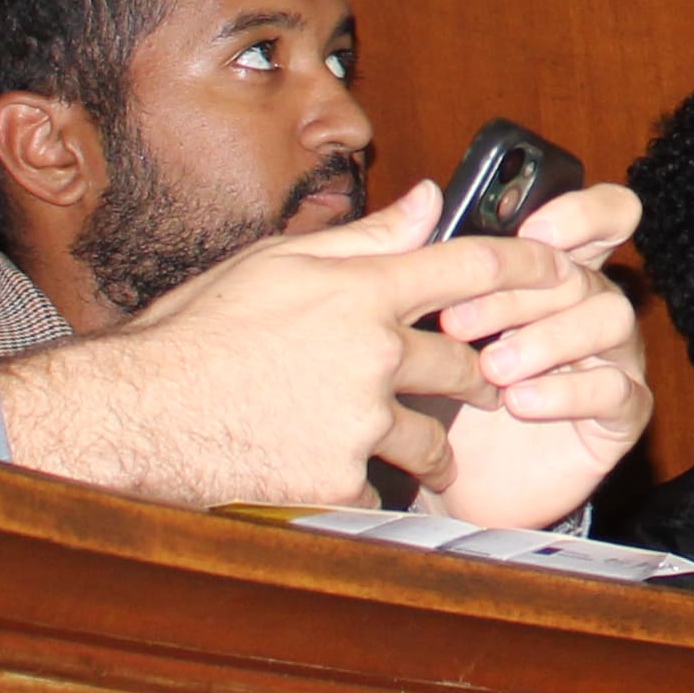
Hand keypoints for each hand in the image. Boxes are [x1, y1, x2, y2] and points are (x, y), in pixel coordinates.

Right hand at [0, 180, 572, 508]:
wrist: (131, 414)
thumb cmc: (192, 332)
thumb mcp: (274, 263)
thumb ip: (363, 237)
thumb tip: (431, 202)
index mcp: (361, 291)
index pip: (474, 269)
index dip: (529, 267)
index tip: (562, 270)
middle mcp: (373, 355)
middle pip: (462, 365)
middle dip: (471, 377)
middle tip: (471, 385)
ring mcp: (358, 423)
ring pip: (431, 440)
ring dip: (430, 447)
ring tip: (410, 451)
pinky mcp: (336, 483)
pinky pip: (379, 491)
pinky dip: (364, 489)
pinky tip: (330, 479)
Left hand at [424, 181, 654, 532]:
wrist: (450, 482)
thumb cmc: (442, 392)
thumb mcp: (421, 324)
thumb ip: (423, 259)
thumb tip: (426, 195)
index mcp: (556, 273)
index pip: (604, 217)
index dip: (582, 213)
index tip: (534, 230)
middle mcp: (592, 307)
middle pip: (587, 273)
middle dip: (521, 291)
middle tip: (457, 321)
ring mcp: (612, 360)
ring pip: (610, 320)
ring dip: (547, 338)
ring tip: (490, 369)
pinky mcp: (618, 416)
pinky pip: (615, 390)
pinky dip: (567, 392)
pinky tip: (519, 402)